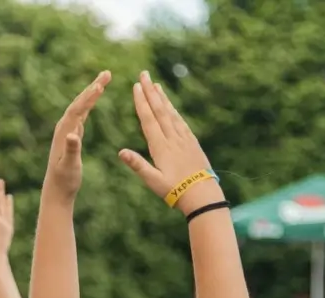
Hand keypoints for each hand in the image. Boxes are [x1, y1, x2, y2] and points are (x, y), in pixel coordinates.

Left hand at [45, 70, 110, 201]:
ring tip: (104, 79)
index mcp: (64, 132)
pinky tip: (95, 97)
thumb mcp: (69, 166)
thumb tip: (73, 134)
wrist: (57, 189)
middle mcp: (64, 127)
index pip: (78, 110)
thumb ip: (71, 149)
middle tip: (107, 72)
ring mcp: (67, 130)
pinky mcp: (71, 134)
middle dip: (93, 87)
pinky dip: (89, 103)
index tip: (101, 85)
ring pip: (81, 106)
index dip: (89, 97)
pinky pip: (82, 113)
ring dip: (92, 92)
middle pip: (79, 102)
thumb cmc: (64, 180)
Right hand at [119, 71, 222, 215]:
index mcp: (160, 147)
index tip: (136, 86)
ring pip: (171, 114)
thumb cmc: (176, 191)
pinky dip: (174, 111)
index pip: (149, 119)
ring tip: (156, 85)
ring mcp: (184, 140)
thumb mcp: (153, 181)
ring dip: (163, 98)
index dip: (142, 102)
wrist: (203, 195)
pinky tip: (171, 107)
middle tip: (144, 74)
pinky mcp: (192, 143)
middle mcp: (172, 139)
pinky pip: (181, 122)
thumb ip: (138, 165)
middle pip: (160, 110)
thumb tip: (121, 152)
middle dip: (150, 91)